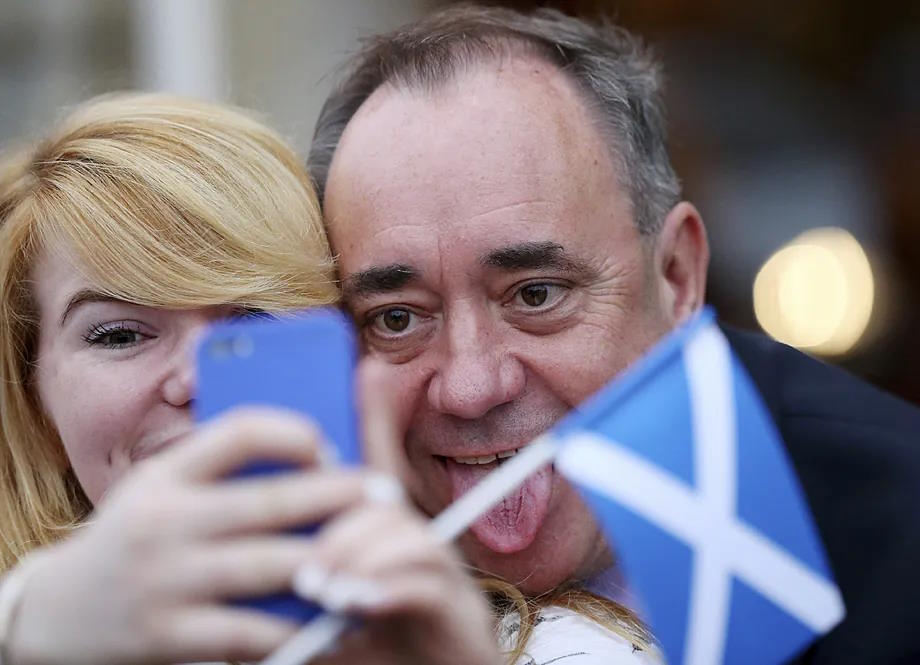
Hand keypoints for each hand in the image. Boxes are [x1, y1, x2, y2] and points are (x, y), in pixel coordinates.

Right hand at [6, 408, 372, 664]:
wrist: (59, 613)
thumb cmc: (135, 537)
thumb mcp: (160, 487)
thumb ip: (218, 465)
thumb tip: (309, 442)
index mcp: (166, 476)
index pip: (238, 431)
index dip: (293, 430)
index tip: (329, 444)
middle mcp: (164, 522)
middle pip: (269, 500)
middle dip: (338, 495)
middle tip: (388, 494)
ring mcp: (166, 580)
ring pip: (268, 565)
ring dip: (330, 561)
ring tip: (376, 555)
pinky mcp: (169, 634)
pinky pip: (250, 632)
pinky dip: (298, 627)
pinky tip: (334, 619)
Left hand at [291, 359, 502, 664]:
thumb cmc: (371, 657)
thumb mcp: (327, 615)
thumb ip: (302, 583)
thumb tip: (266, 562)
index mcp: (385, 541)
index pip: (378, 466)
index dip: (373, 416)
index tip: (362, 367)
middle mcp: (418, 548)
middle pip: (384, 497)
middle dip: (339, 508)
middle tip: (299, 549)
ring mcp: (443, 577)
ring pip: (404, 532)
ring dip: (354, 554)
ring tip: (317, 588)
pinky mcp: (461, 615)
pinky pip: (426, 580)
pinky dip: (383, 587)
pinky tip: (352, 606)